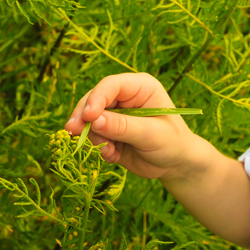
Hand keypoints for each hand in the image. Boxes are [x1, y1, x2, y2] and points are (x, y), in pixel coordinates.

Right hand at [64, 73, 197, 179]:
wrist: (175, 164)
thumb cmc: (172, 143)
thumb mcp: (151, 134)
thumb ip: (123, 127)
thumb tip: (94, 120)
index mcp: (140, 87)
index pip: (111, 85)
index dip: (96, 98)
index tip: (87, 116)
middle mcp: (124, 97)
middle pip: (93, 100)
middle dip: (84, 118)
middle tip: (73, 132)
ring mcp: (115, 114)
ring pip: (89, 120)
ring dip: (94, 138)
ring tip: (111, 152)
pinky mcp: (108, 131)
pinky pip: (92, 136)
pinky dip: (98, 147)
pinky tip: (113, 156)